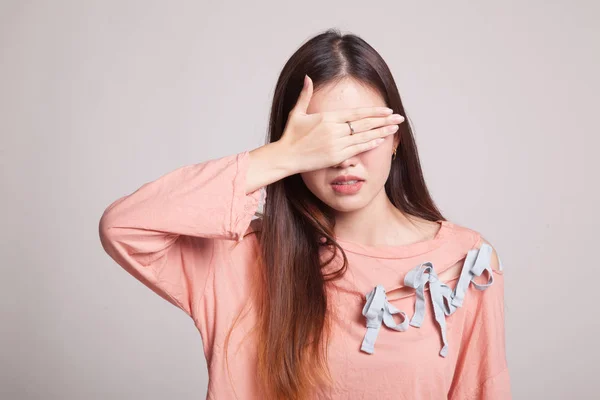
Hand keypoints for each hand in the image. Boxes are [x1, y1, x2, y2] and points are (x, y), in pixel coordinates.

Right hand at [278, 75, 404, 173]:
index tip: (387, 110)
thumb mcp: (297, 112)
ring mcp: (336, 144)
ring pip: (364, 136)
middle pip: (364, 123)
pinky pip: (357, 149)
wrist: (285, 157)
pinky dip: (370, 144)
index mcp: (327, 117)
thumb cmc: (290, 136)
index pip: (356, 113)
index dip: (374, 111)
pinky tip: (381, 140)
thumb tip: (307, 77)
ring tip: (395, 128)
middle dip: (384, 120)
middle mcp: (334, 130)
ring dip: (381, 132)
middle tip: (400, 117)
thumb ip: (305, 95)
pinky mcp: (336, 157)